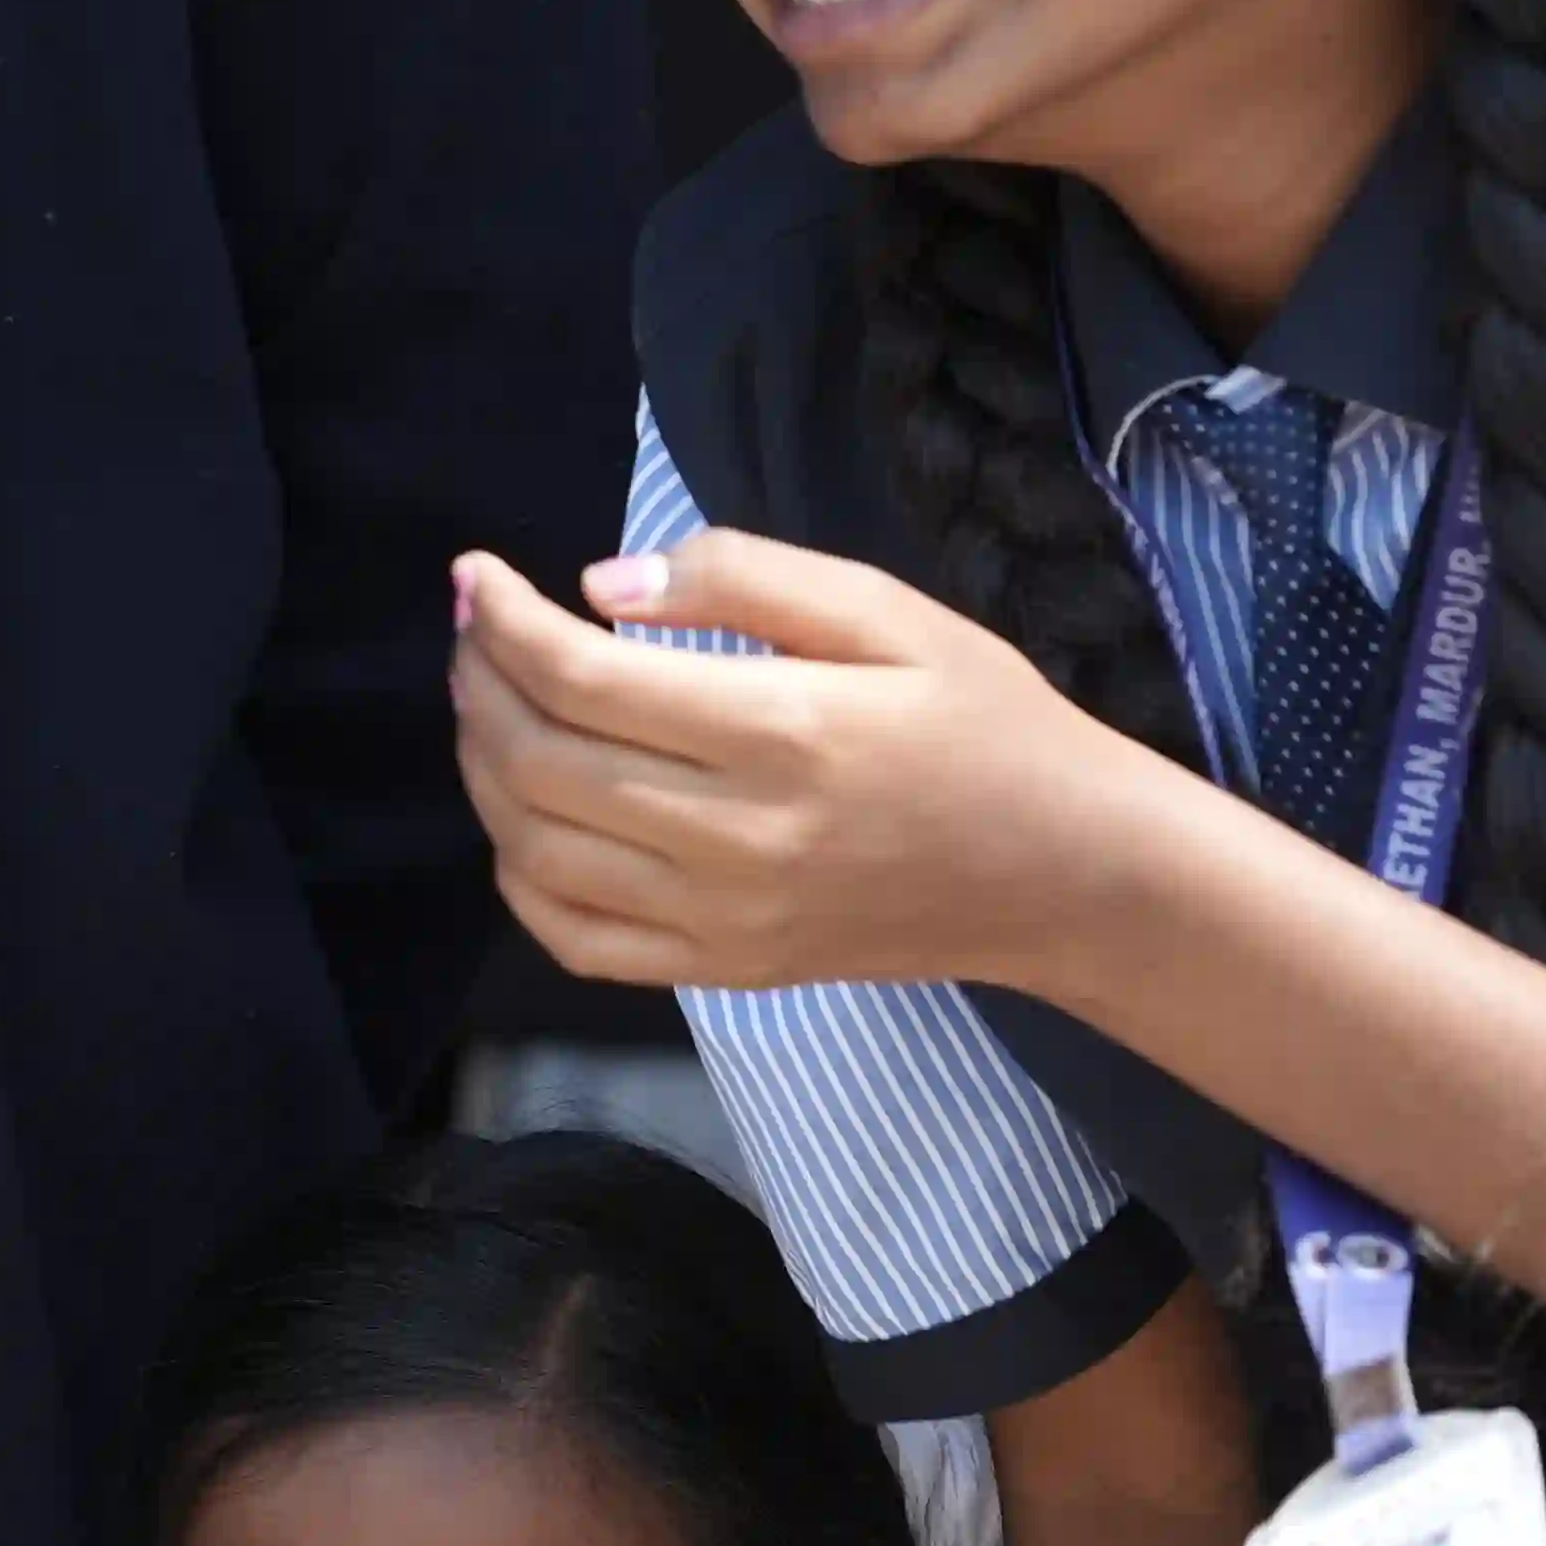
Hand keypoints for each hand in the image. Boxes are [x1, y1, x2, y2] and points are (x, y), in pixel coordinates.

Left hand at [452, 531, 1164, 998]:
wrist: (1071, 875)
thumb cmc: (986, 725)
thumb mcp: (890, 612)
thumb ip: (743, 579)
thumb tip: (600, 586)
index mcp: (783, 732)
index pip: (581, 678)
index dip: (501, 619)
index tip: (474, 574)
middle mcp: (739, 838)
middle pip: (537, 762)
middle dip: (479, 682)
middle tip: (478, 631)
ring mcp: (726, 920)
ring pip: (535, 849)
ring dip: (481, 766)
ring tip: (491, 702)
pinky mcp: (726, 971)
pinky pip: (574, 939)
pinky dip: (518, 873)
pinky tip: (525, 812)